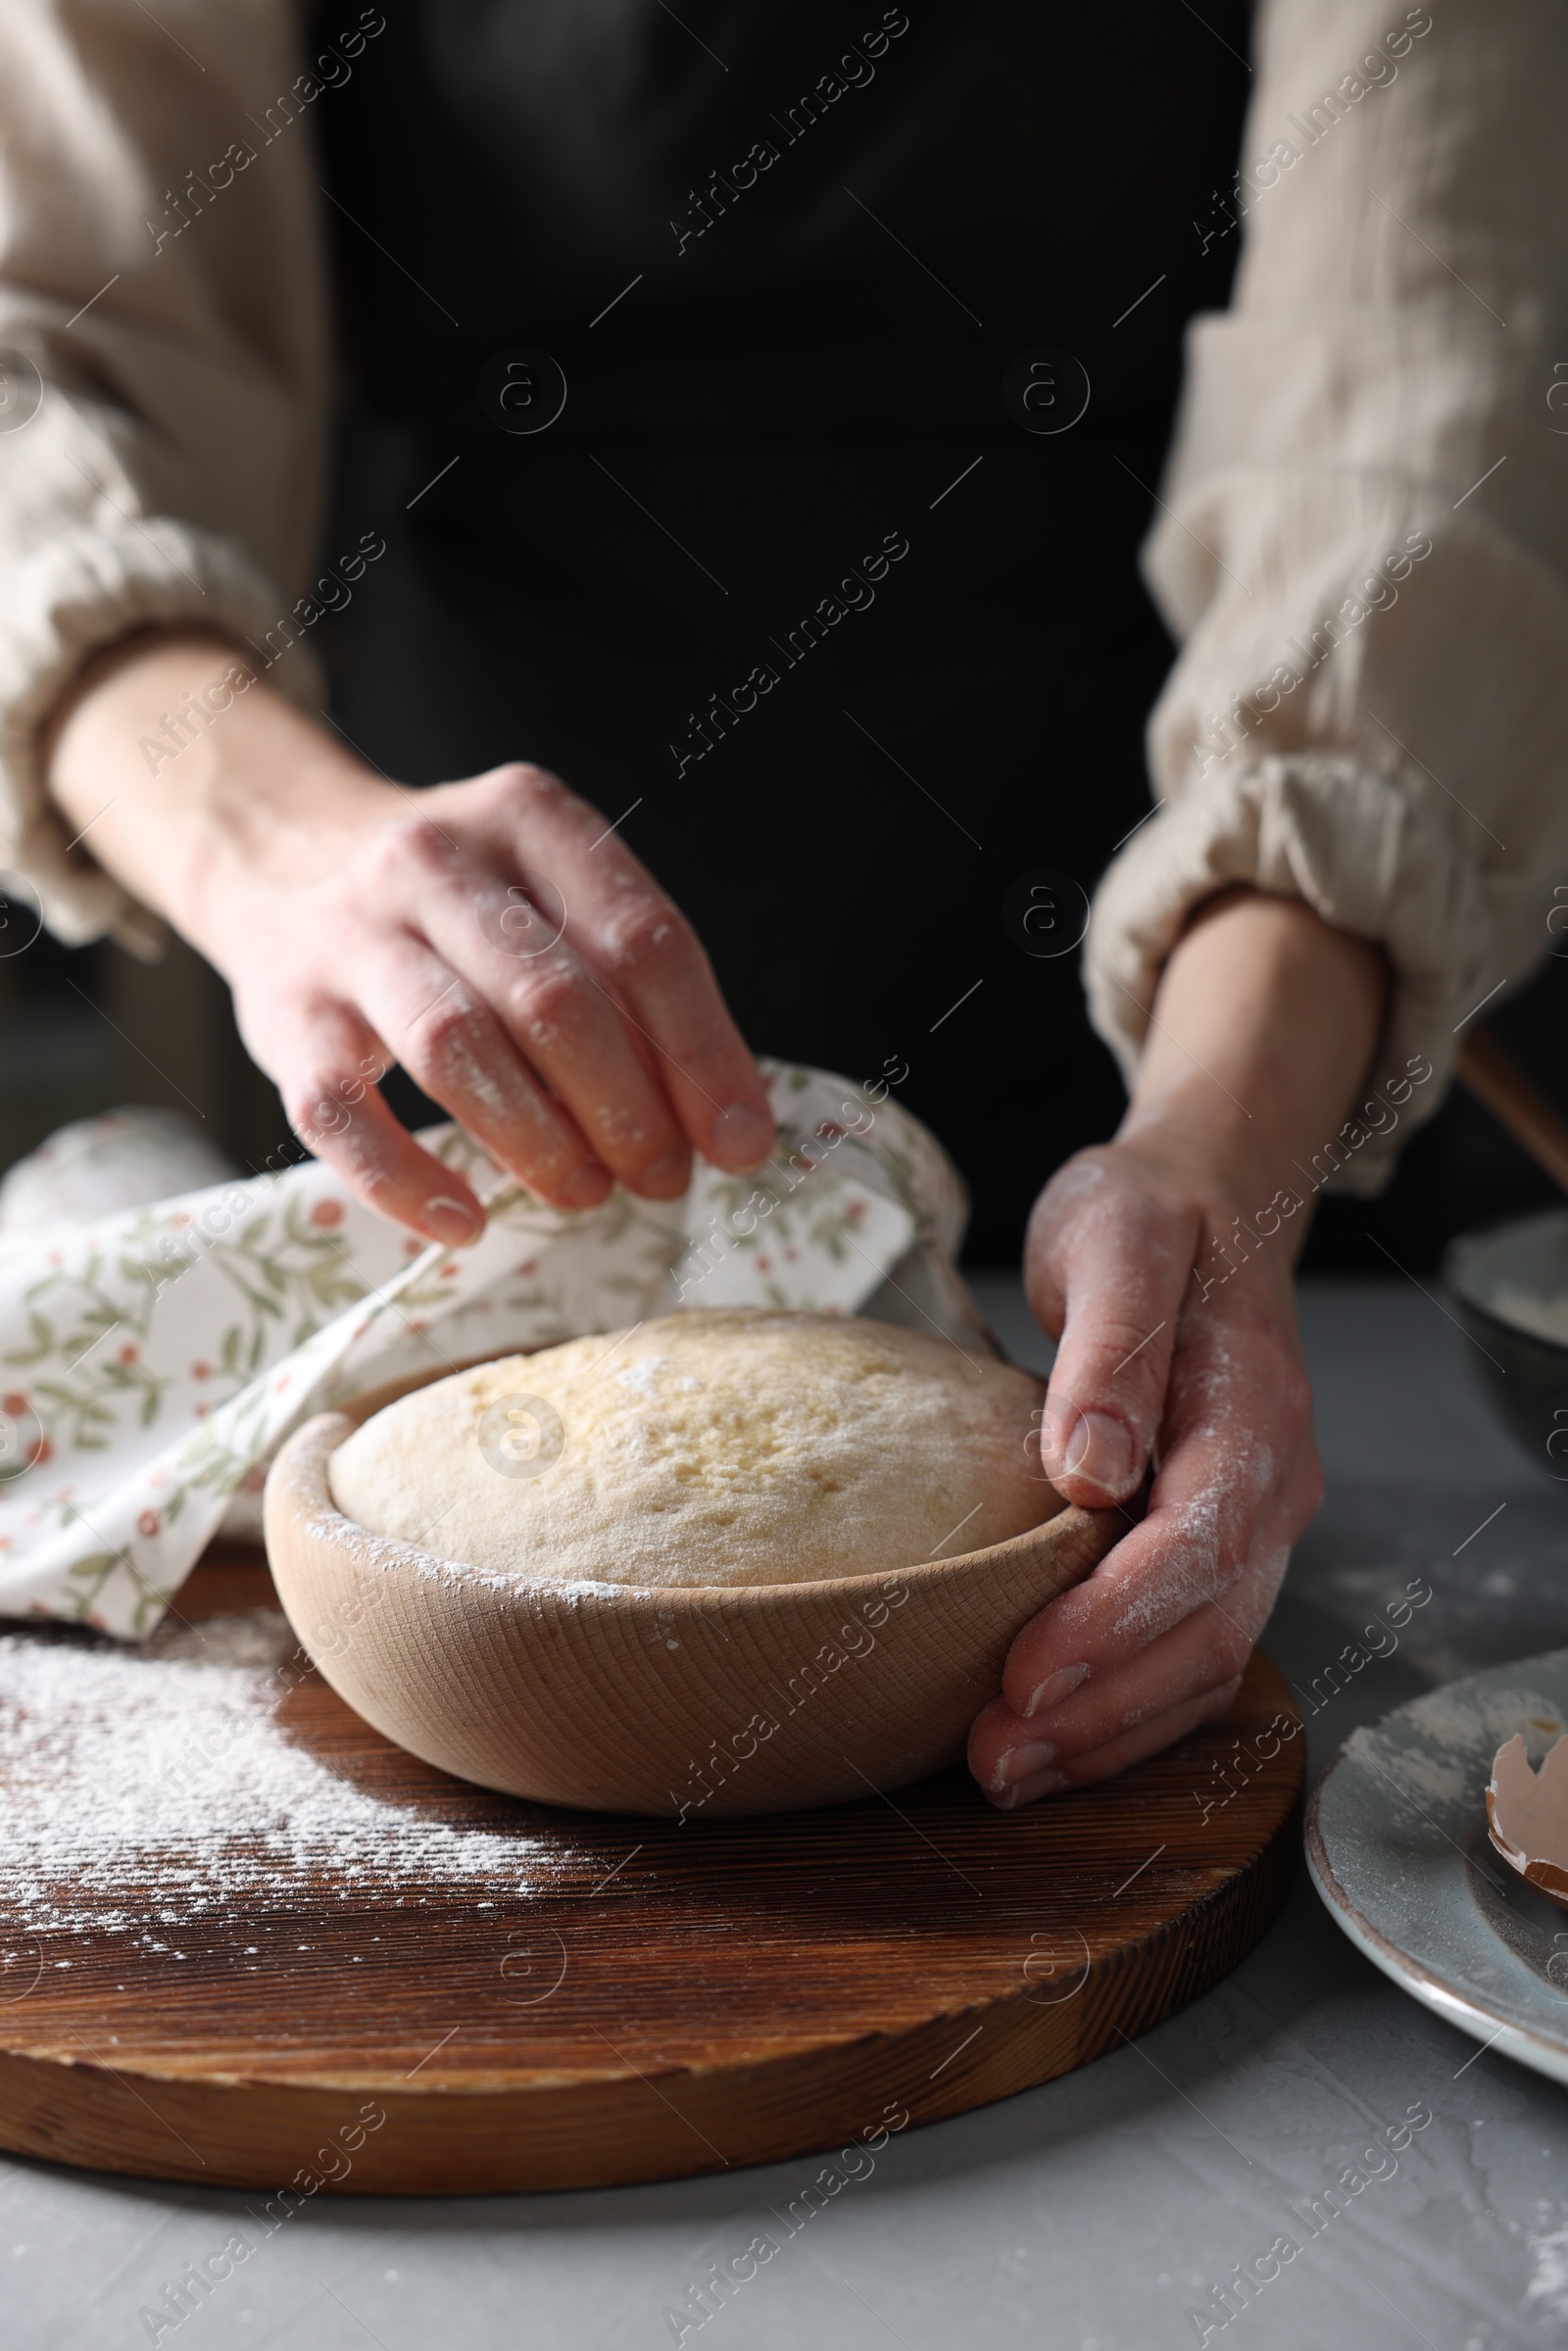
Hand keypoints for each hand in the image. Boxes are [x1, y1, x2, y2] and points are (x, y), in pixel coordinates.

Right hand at [45, 633, 774, 1241]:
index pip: (641, 940)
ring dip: (539, 1142)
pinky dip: (406, 1181)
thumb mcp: (546, 892)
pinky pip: (342, 1113)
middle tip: (662, 1175)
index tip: (739, 1140)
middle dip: (627, 1108)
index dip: (702, 1053)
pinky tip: (466, 1223)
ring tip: (588, 1192)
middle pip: (554, 1000)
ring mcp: (346, 935)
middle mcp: (431, 860)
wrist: (277, 852)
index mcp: (526, 817)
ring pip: (456, 1048)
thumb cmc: (454, 902)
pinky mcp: (281, 1013)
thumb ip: (629, 982)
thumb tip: (723, 1116)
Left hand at [967, 1133, 1319, 1804]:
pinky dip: (1126, 1712)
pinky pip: (1191, 1653)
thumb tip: (1091, 1467)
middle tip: (992, 1759)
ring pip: (1205, 1662)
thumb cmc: (1150, 1213)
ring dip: (1110, 1732)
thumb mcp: (1117, 1239)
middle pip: (1208, 1631)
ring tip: (1004, 1772)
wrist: (1207, 1198)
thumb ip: (1111, 1348)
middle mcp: (1272, 1484)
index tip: (1024, 1676)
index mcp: (1254, 1411)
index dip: (1114, 1623)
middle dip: (1102, 1709)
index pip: (1198, 1544)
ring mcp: (1254, 1522)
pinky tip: (1050, 1740)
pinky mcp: (1216, 1544)